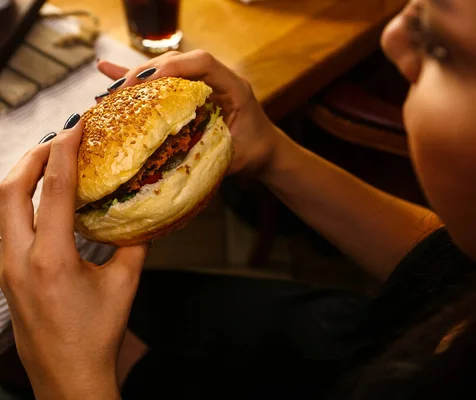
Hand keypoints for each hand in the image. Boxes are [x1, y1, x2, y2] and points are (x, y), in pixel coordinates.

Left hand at [0, 122, 146, 399]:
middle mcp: (18, 258)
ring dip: (22, 177)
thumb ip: (134, 244)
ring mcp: (5, 267)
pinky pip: (4, 224)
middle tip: (59, 139)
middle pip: (9, 189)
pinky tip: (41, 201)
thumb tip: (143, 214)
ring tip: (48, 162)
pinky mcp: (4, 275)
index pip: (54, 190)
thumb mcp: (125, 285)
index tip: (75, 126)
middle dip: (33, 156)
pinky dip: (19, 201)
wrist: (67, 376)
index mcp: (52, 259)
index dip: (65, 152)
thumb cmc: (97, 334)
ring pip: (0, 206)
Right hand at [97, 50, 288, 176]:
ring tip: (110, 89)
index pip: (203, 63)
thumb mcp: (237, 156)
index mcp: (234, 87)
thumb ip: (212, 152)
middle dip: (147, 73)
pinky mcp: (190, 93)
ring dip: (138, 77)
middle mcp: (217, 79)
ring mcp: (202, 84)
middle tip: (121, 91)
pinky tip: (108, 73)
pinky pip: (162, 82)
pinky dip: (139, 80)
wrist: (266, 151)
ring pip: (166, 70)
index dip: (174, 68)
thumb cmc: (256, 152)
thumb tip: (174, 157)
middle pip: (178, 62)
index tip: (148, 81)